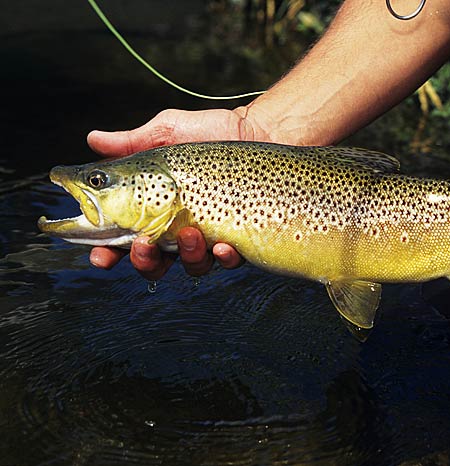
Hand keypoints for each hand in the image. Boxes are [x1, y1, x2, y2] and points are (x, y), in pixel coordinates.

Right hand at [87, 108, 263, 278]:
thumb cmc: (210, 131)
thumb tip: (94, 140)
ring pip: (191, 265)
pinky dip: (223, 258)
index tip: (100, 255)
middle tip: (143, 245)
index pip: (121, 238)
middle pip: (153, 262)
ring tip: (189, 234)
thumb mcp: (167, 132)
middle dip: (143, 262)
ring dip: (186, 257)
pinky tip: (222, 245)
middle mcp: (178, 227)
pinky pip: (228, 260)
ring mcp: (209, 235)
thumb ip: (131, 142)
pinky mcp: (238, 237)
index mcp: (152, 208)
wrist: (258, 129)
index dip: (107, 252)